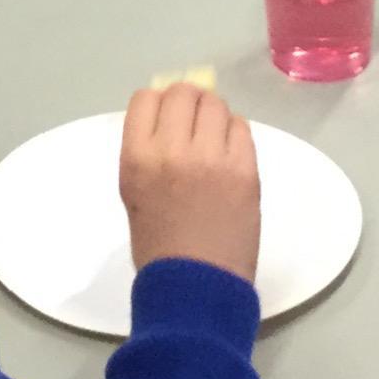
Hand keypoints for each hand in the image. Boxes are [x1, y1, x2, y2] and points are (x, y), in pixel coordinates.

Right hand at [120, 82, 261, 278]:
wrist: (196, 285)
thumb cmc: (158, 245)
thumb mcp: (134, 192)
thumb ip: (147, 152)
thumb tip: (170, 119)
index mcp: (136, 158)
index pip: (145, 99)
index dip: (157, 102)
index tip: (166, 116)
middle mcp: (172, 150)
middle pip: (182, 93)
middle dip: (188, 101)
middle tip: (194, 121)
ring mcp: (212, 158)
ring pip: (216, 105)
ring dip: (214, 115)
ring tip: (214, 139)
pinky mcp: (244, 170)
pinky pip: (242, 128)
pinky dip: (235, 133)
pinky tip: (230, 154)